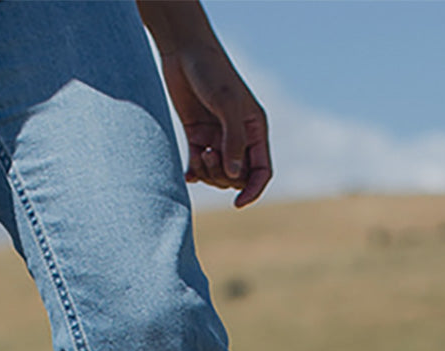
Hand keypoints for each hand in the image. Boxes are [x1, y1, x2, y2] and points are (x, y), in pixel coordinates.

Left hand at [137, 2, 271, 207]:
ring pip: (218, 174)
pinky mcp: (197, 136)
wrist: (183, 52)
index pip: (261, 171)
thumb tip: (234, 175)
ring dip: (208, 172)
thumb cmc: (210, 72)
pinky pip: (198, 166)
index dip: (253, 190)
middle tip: (209, 155)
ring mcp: (217, 138)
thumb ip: (233, 140)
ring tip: (200, 153)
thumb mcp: (227, 104)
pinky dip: (194, 173)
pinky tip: (188, 175)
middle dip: (224, 176)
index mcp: (255, 130)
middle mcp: (239, 138)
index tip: (238, 203)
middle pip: (238, 177)